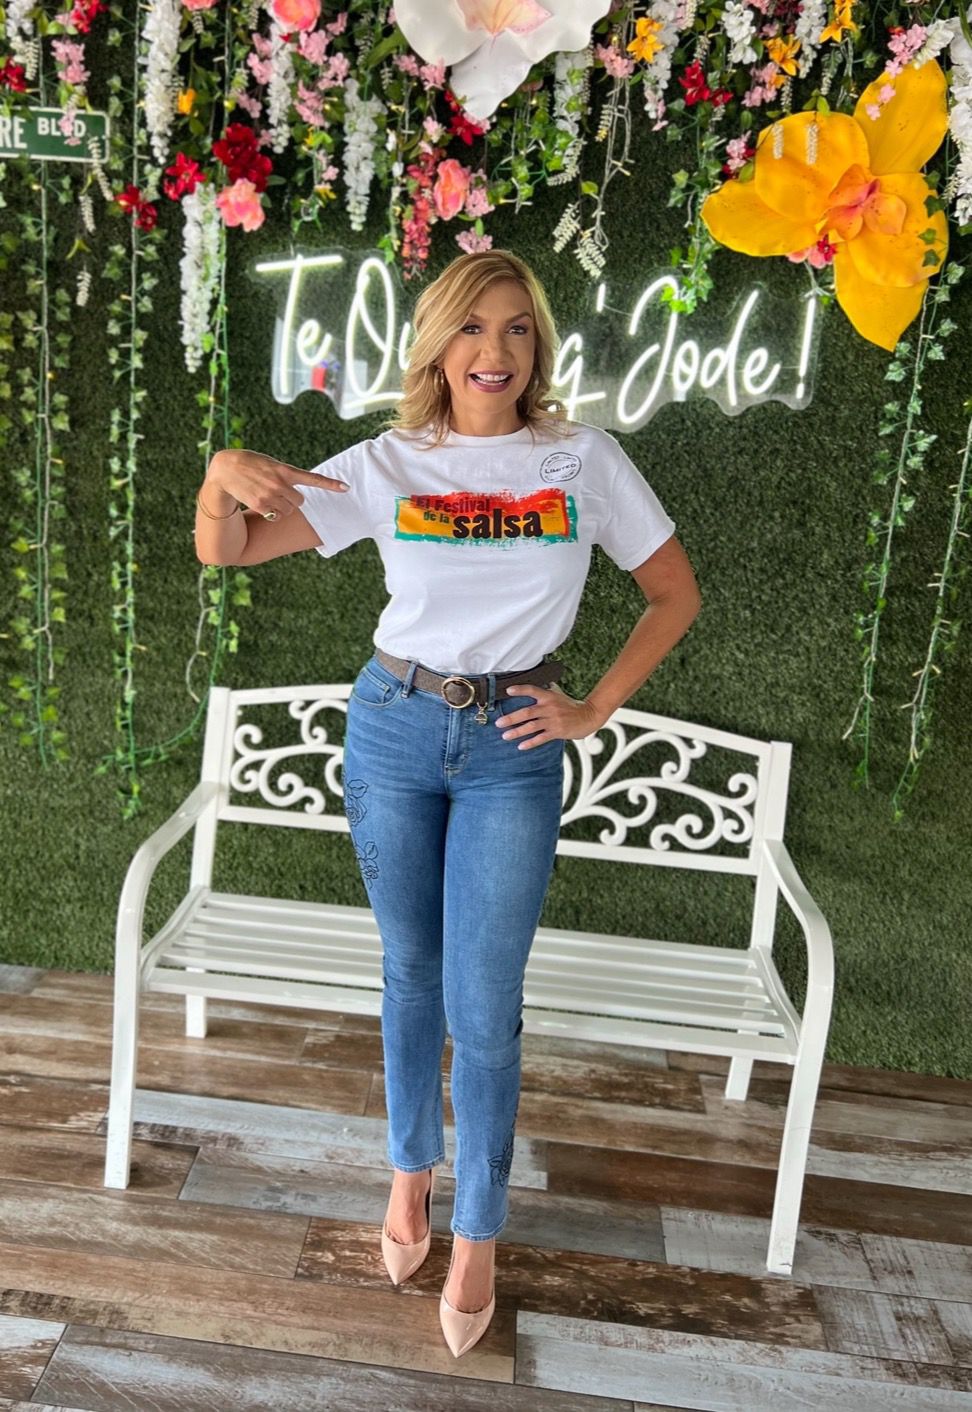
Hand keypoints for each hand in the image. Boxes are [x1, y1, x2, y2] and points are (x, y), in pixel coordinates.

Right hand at [205, 448, 348, 519]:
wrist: (225, 469)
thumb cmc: (250, 464)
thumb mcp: (270, 464)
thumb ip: (284, 475)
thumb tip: (294, 494)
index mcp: (284, 470)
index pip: (312, 478)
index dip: (330, 484)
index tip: (345, 488)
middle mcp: (280, 484)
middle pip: (299, 501)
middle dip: (292, 499)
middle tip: (278, 492)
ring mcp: (271, 496)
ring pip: (288, 510)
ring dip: (282, 508)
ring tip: (267, 497)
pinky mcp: (261, 506)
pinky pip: (275, 516)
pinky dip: (272, 513)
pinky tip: (261, 503)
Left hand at [494, 683, 603, 749]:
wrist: (589, 716)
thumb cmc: (572, 706)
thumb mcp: (559, 695)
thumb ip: (547, 691)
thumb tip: (538, 682)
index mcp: (549, 697)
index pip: (533, 690)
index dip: (520, 690)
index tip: (508, 690)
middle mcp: (550, 707)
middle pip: (527, 712)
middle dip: (511, 718)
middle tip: (499, 723)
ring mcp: (553, 720)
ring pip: (532, 726)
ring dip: (517, 732)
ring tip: (505, 736)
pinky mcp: (557, 732)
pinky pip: (541, 738)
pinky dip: (530, 743)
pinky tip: (521, 746)